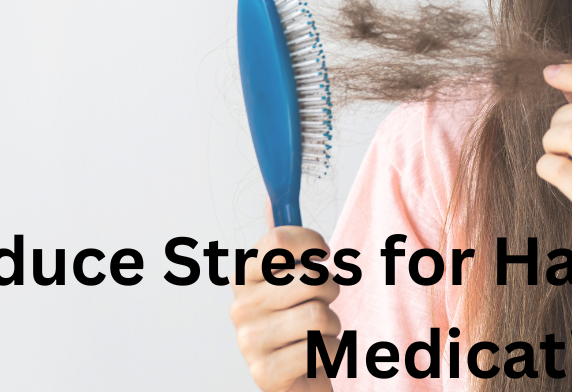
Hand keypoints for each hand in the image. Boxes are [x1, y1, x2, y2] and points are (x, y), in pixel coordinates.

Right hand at [230, 211, 341, 391]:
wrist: (296, 378)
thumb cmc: (297, 324)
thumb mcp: (288, 279)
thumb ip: (282, 244)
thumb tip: (272, 198)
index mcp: (244, 277)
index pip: (277, 241)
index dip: (310, 244)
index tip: (322, 254)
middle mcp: (240, 308)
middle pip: (310, 279)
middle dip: (329, 291)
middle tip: (320, 303)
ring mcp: (249, 342)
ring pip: (319, 315)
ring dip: (332, 326)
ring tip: (317, 333)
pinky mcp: (265, 373)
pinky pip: (320, 349)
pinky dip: (329, 353)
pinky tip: (313, 358)